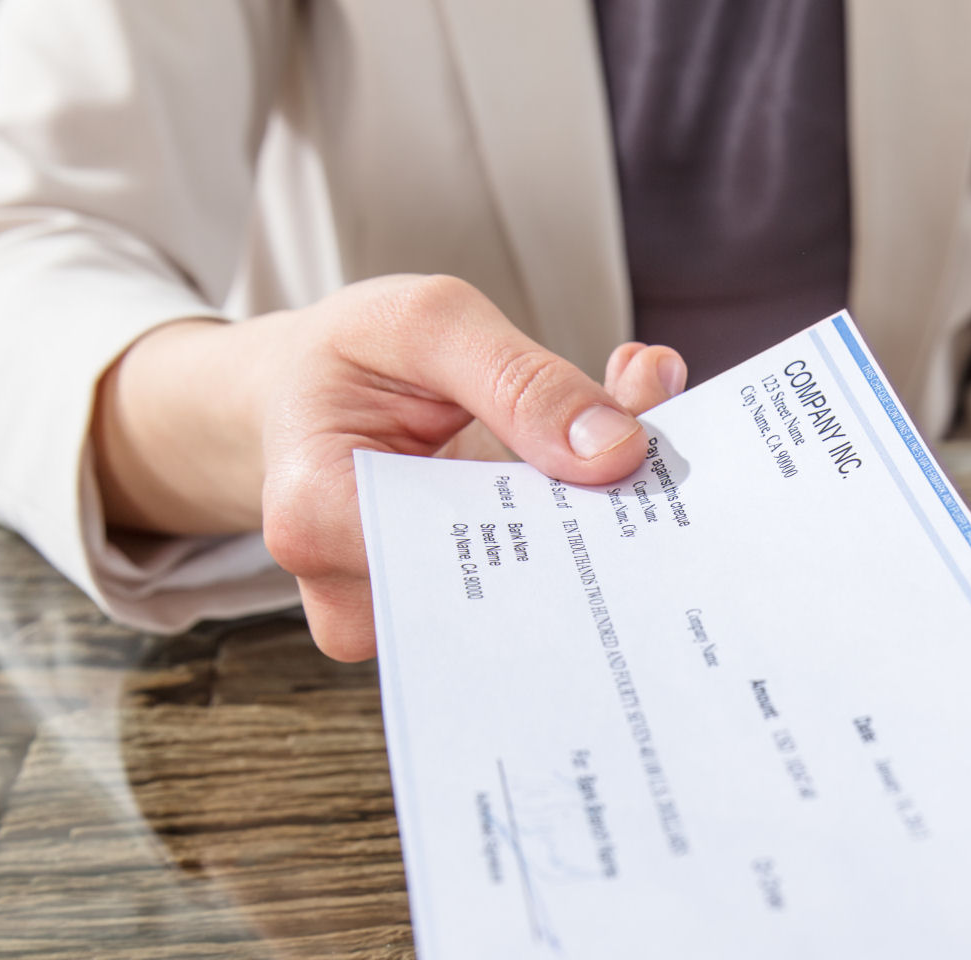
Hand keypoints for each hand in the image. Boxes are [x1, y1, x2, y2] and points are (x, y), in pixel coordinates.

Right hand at [93, 275, 686, 658]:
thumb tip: (617, 453)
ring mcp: (407, 619)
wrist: (310, 394)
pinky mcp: (451, 622)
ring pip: (534, 601)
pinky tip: (608, 477)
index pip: (458, 548)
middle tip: (661, 461)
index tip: (633, 467)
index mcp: (317, 514)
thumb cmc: (352, 358)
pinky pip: (537, 595)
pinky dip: (581, 535)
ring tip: (637, 451)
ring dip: (596, 527)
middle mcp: (358, 591)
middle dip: (592, 523)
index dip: (558, 515)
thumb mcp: (427, 325)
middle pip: (507, 591)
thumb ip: (521, 380)